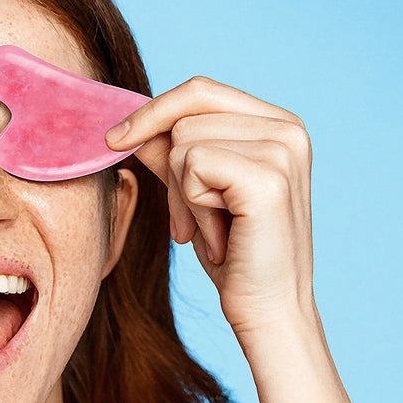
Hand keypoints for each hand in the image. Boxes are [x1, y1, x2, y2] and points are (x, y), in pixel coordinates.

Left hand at [107, 77, 314, 336]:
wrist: (266, 311)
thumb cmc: (233, 256)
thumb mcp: (195, 194)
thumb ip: (170, 154)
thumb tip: (131, 125)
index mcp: (277, 124)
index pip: (200, 91)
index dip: (152, 111)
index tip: (114, 140)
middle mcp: (288, 128)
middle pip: (186, 115)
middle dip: (170, 170)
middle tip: (185, 222)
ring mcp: (283, 150)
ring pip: (184, 143)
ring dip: (183, 196)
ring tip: (210, 233)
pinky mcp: (269, 178)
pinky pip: (193, 167)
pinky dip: (192, 207)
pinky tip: (217, 238)